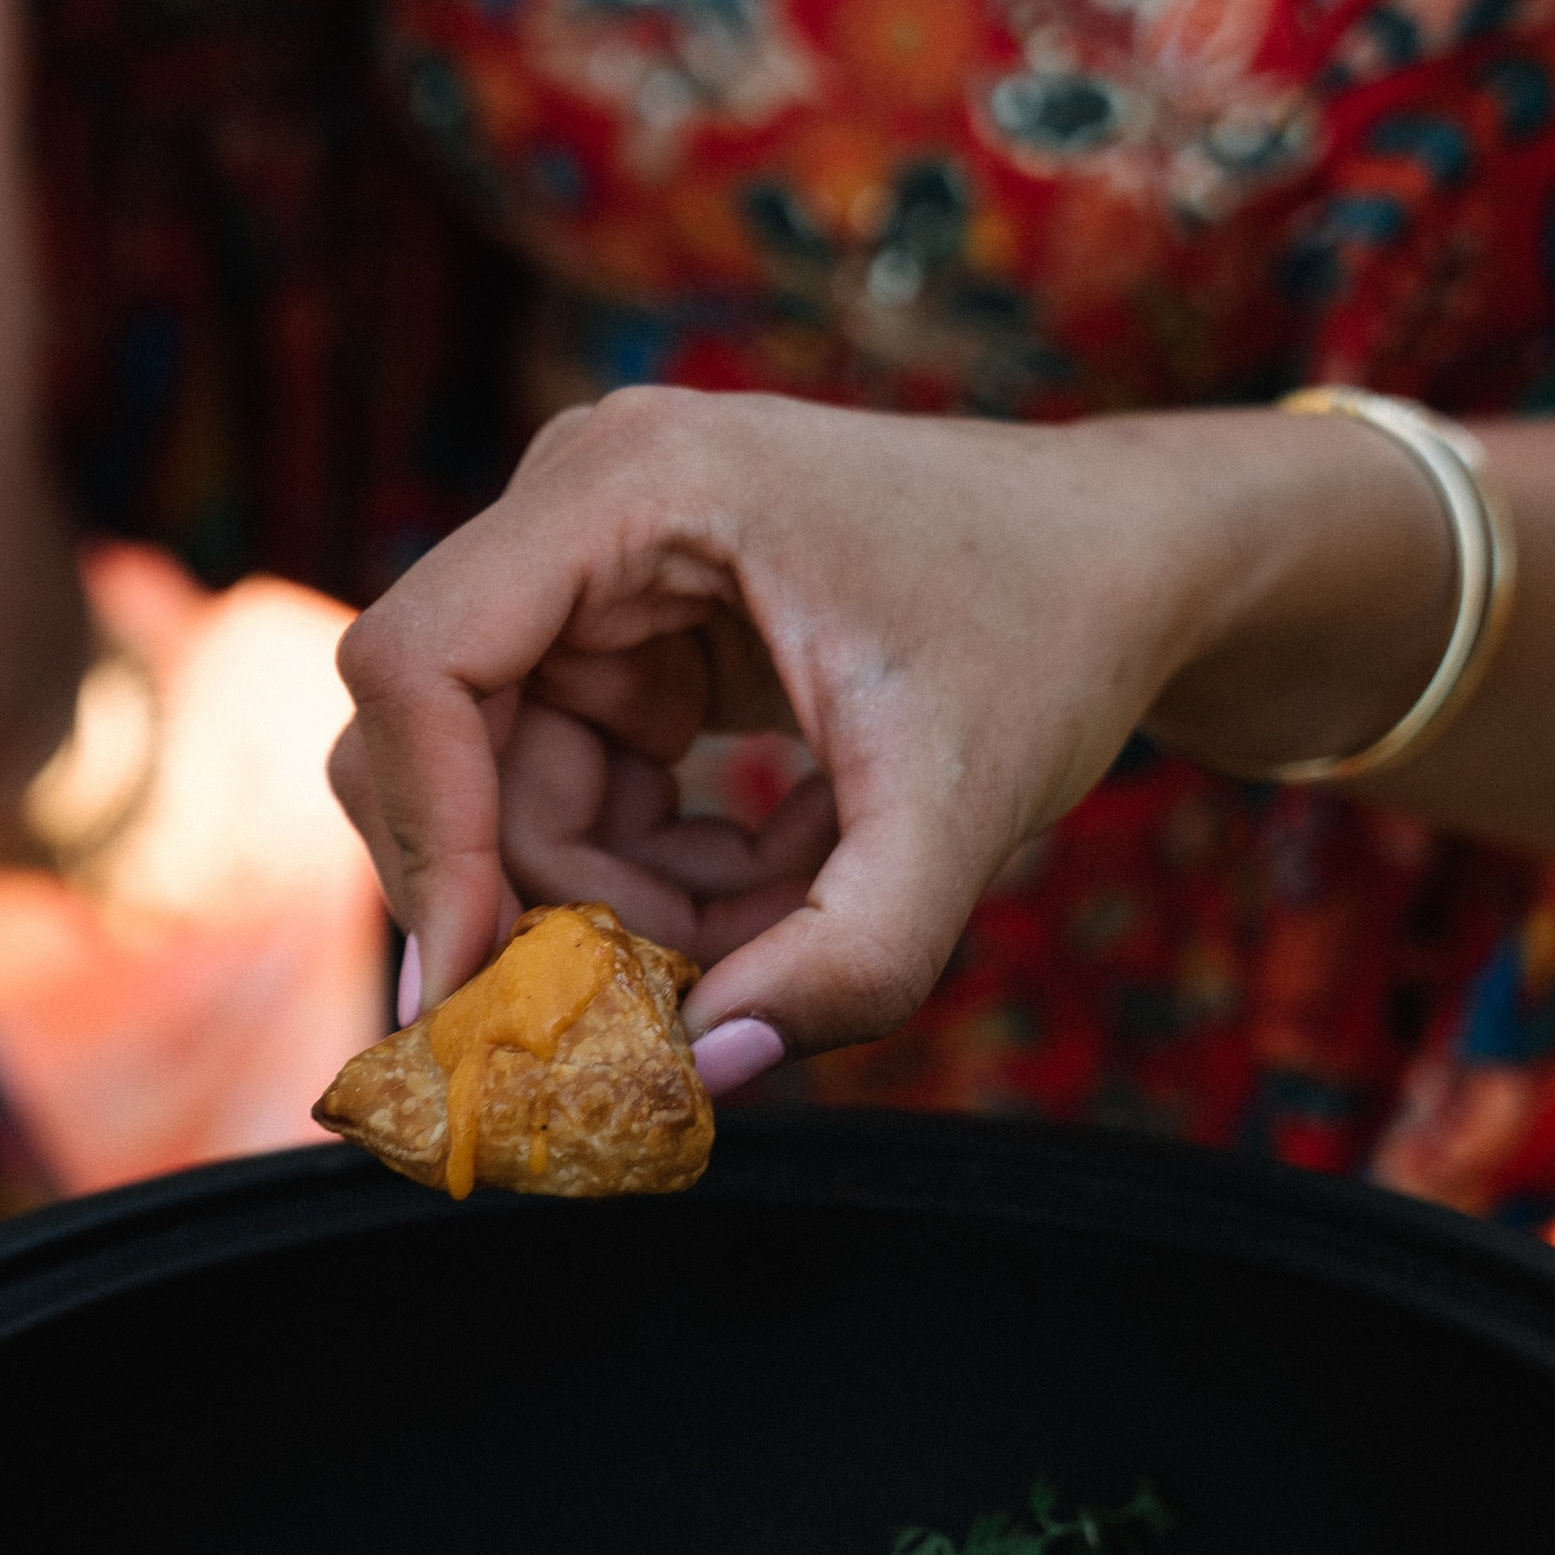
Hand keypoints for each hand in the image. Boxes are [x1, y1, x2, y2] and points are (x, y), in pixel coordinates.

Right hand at [327, 389, 1454, 1068]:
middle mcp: (576, 508)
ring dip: (622, 903)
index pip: (422, 667)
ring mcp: (593, 574)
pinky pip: (574, 798)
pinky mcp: (626, 640)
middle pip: (445, 750)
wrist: (1132, 566)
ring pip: (509, 798)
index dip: (432, 840)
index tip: (479, 991)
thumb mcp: (963, 810)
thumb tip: (697, 1070)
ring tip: (782, 921)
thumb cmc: (1053, 637)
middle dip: (542, 899)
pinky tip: (781, 875)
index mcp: (629, 484)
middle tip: (656, 1005)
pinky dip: (659, 876)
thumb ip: (848, 958)